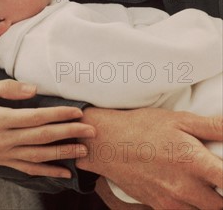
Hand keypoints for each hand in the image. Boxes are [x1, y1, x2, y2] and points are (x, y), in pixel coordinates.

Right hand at [0, 79, 94, 180]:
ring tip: (84, 149)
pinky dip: (47, 172)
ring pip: (38, 156)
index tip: (77, 110)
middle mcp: (3, 139)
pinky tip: (64, 172)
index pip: (35, 117)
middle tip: (91, 129)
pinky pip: (28, 169)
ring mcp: (3, 153)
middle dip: (69, 133)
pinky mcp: (3, 161)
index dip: (58, 114)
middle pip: (42, 137)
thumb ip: (5, 88)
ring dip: (63, 153)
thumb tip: (33, 89)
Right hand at [76, 107, 222, 209]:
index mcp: (193, 160)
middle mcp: (185, 186)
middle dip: (222, 192)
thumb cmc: (143, 127)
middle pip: (220, 205)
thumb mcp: (179, 119)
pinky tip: (186, 187)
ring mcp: (172, 201)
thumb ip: (212, 126)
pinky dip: (192, 204)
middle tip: (214, 175)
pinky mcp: (161, 207)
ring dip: (208, 200)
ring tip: (200, 180)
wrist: (108, 143)